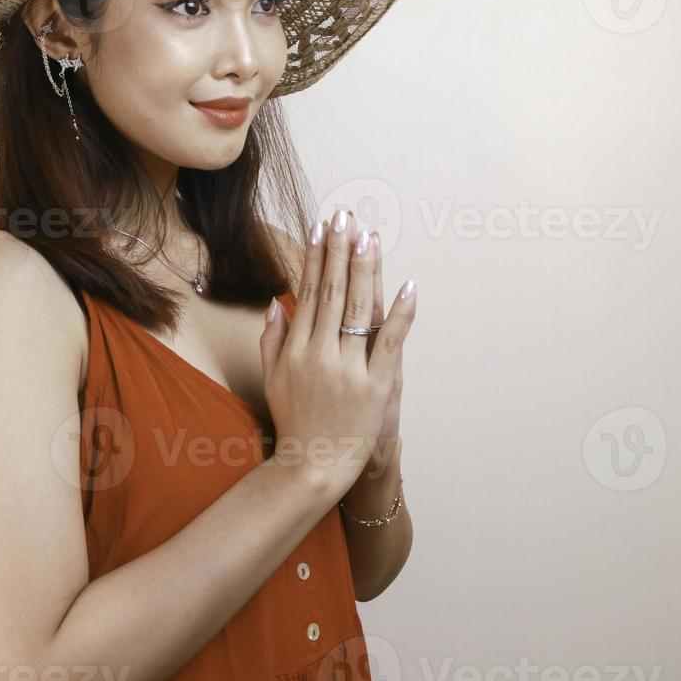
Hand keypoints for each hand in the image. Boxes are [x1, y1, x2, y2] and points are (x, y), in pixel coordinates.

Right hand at [259, 206, 416, 496]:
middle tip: (345, 217)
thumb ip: (272, 339)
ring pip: (358, 309)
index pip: (307, 291)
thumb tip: (276, 302)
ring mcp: (349, 368)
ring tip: (369, 237)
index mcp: (296, 348)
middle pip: (332, 291)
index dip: (314, 257)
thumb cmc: (295, 420)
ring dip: (365, 270)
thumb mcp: (273, 378)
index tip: (320, 227)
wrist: (314, 464)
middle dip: (339, 250)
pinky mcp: (376, 385)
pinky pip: (391, 342)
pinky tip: (408, 285)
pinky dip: (401, 313)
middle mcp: (320, 353)